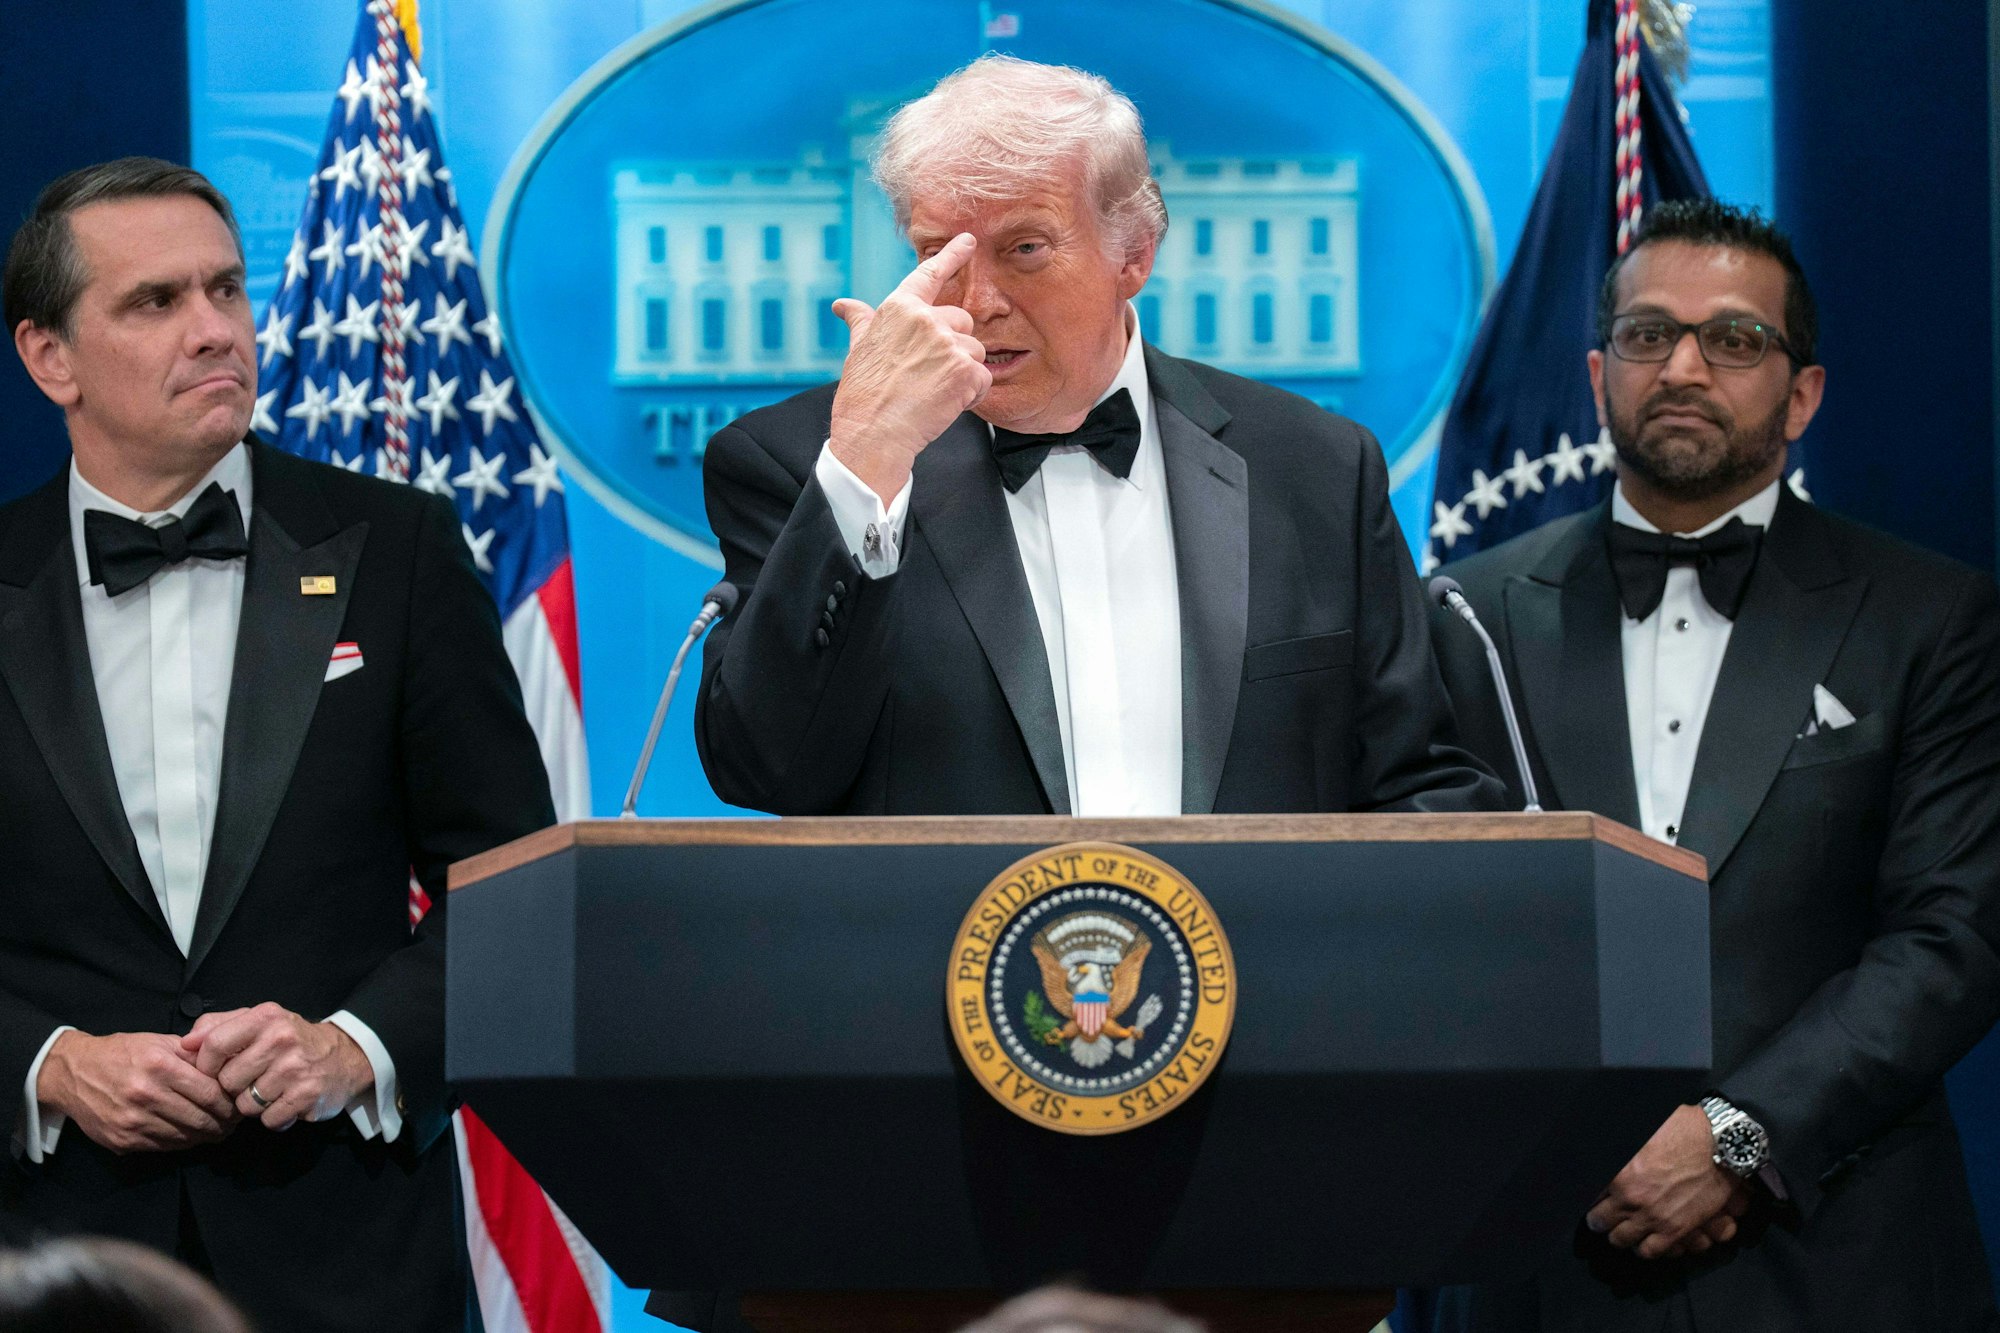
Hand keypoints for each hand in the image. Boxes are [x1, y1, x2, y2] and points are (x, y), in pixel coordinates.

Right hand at [37, 1030, 238, 1153]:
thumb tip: (228, 1067)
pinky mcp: (122, 1140)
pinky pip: (165, 1146)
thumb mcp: (159, 1041)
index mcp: (160, 1066)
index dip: (231, 1102)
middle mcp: (146, 1095)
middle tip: (235, 1121)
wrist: (73, 1072)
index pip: (211, 1093)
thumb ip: (194, 1054)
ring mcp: (133, 1121)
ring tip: (219, 1129)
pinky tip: (192, 1135)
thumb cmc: (122, 1053)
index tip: (240, 1103)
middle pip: (201, 1119)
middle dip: (224, 1123)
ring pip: (185, 1137)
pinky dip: (183, 1142)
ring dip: (207, 1135)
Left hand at [181, 1003, 373, 1131]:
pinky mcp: (308, 1095)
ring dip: (253, 1105)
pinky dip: (274, 1118)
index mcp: (265, 1017)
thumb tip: (184, 1043)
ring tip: (270, 1092)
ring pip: (246, 1104)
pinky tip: (285, 1103)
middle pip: (227, 1080)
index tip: (213, 1072)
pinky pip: (269, 1120)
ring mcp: (297, 1068)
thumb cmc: (289, 1040)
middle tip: (251, 1082)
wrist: (344, 1057)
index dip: (206, 1066)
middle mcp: (282, 1039)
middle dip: (234, 1088)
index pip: (214, 1045)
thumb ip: (218, 1026)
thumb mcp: (257, 1022)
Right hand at [827, 233, 989, 501]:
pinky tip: (945, 403)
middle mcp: (925, 319)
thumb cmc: (862, 395)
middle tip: (929, 374)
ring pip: (975, 351)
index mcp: (899, 309)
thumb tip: (843, 305)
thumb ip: (861, 321)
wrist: (872, 433)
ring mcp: (947, 344)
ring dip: (963, 373)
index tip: (968, 240)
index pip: (929, 275)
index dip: (952, 255)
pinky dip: (971, 394)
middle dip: (954, 347)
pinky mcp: (964, 370)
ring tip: (934, 391)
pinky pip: (983, 378)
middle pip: (962, 322)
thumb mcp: (858, 349)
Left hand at [1585, 1103, 1752, 1258]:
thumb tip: (1595, 1143)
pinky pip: (1649, 1251)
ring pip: (1621, 1239)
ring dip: (1618, 1235)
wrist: (1717, 1146)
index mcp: (1617, 1173)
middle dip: (1599, 1220)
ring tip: (1620, 1230)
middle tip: (1601, 1218)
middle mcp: (1630, 1198)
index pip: (1590, 1195)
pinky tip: (1642, 1241)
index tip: (1592, 1199)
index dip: (1589, 1198)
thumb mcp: (1638, 1133)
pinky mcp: (1675, 1229)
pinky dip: (1642, 1248)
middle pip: (1600, 1221)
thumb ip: (1618, 1150)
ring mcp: (1652, 1217)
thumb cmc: (1678, 1131)